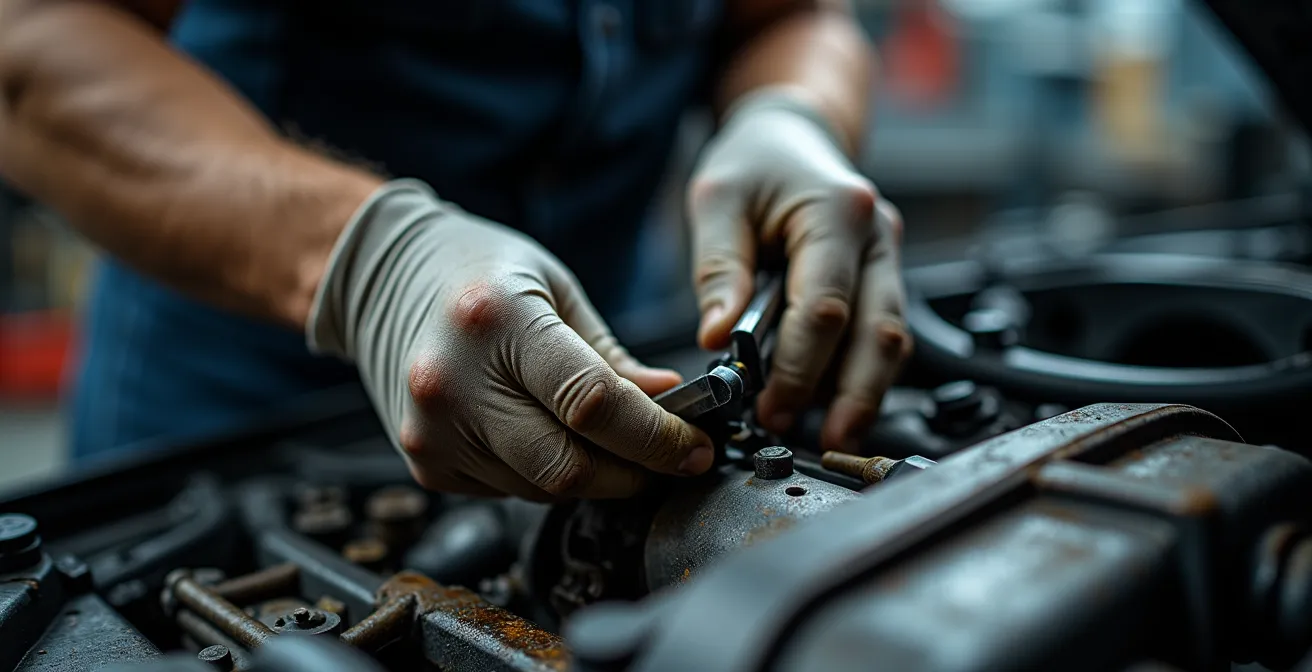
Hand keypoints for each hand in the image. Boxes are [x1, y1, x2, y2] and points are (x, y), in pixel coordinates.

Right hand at [308, 181, 714, 498]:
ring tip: (607, 443)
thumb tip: (669, 402)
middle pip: (567, 466)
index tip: (694, 448)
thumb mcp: (555, 289)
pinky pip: (507, 492)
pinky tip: (547, 439)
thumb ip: (611, 355)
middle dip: (633, 473)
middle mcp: (455, 383)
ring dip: (591, 477)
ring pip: (541, 489)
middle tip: (666, 460)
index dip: (656, 438)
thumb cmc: (477, 271)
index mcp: (496, 321)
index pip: (593, 404)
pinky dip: (544, 477)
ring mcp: (432, 431)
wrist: (382, 279)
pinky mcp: (423, 463)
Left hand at [687, 87, 911, 452]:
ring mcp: (889, 258)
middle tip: (817, 440)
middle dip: (850, 397)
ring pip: (893, 342)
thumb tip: (716, 336)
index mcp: (838, 211)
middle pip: (880, 334)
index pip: (825, 307)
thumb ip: (718, 268)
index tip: (766, 406)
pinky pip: (883, 336)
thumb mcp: (718, 200)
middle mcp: (878, 236)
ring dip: (863, 394)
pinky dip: (862, 375)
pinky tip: (833, 406)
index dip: (797, 366)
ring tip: (828, 435)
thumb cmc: (754, 164)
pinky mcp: (884, 279)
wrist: (792, 136)